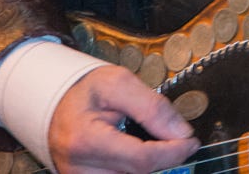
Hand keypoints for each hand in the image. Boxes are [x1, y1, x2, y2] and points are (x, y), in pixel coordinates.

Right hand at [48, 65, 199, 173]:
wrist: (58, 103)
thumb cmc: (87, 91)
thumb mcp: (119, 83)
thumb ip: (151, 106)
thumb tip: (181, 132)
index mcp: (86, 141)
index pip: (141, 160)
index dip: (172, 152)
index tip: (190, 142)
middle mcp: (80, 170)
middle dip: (163, 158)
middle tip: (174, 139)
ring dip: (148, 165)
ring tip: (150, 141)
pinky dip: (134, 168)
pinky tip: (137, 153)